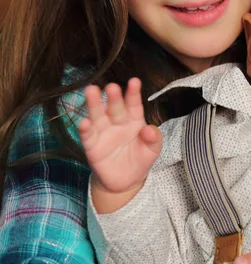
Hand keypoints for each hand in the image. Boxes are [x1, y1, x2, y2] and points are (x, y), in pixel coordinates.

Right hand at [78, 78, 161, 197]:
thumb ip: (154, 139)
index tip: (134, 81)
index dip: (133, 93)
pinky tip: (84, 122)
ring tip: (91, 91)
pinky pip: (88, 136)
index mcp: (134, 120)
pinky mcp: (92, 146)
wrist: (125, 182)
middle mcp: (117, 122)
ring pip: (98, 116)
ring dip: (94, 104)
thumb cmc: (140, 159)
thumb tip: (149, 129)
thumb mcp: (153, 150)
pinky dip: (85, 129)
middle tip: (111, 86)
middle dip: (113, 97)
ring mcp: (104, 133)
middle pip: (115, 107)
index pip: (134, 104)